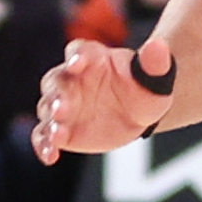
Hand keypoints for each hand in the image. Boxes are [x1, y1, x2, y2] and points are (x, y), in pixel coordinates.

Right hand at [33, 33, 173, 163]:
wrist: (137, 115)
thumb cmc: (143, 89)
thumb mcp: (154, 78)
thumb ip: (154, 62)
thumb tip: (158, 45)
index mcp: (92, 58)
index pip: (79, 50)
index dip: (77, 56)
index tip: (78, 64)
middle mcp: (72, 79)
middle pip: (56, 81)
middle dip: (57, 94)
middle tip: (61, 108)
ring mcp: (63, 105)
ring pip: (46, 108)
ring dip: (50, 121)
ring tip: (57, 135)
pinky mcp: (60, 129)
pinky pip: (44, 135)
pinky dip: (43, 144)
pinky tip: (49, 155)